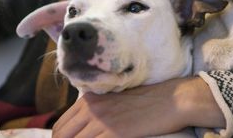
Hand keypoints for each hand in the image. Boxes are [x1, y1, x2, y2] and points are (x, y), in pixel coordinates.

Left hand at [52, 76, 224, 137]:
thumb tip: (85, 129)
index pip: (61, 125)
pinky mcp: (115, 133)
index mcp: (90, 99)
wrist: (171, 99)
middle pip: (61, 135)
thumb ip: (97, 111)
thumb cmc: (147, 99)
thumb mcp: (116, 99)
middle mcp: (91, 108)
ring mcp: (102, 121)